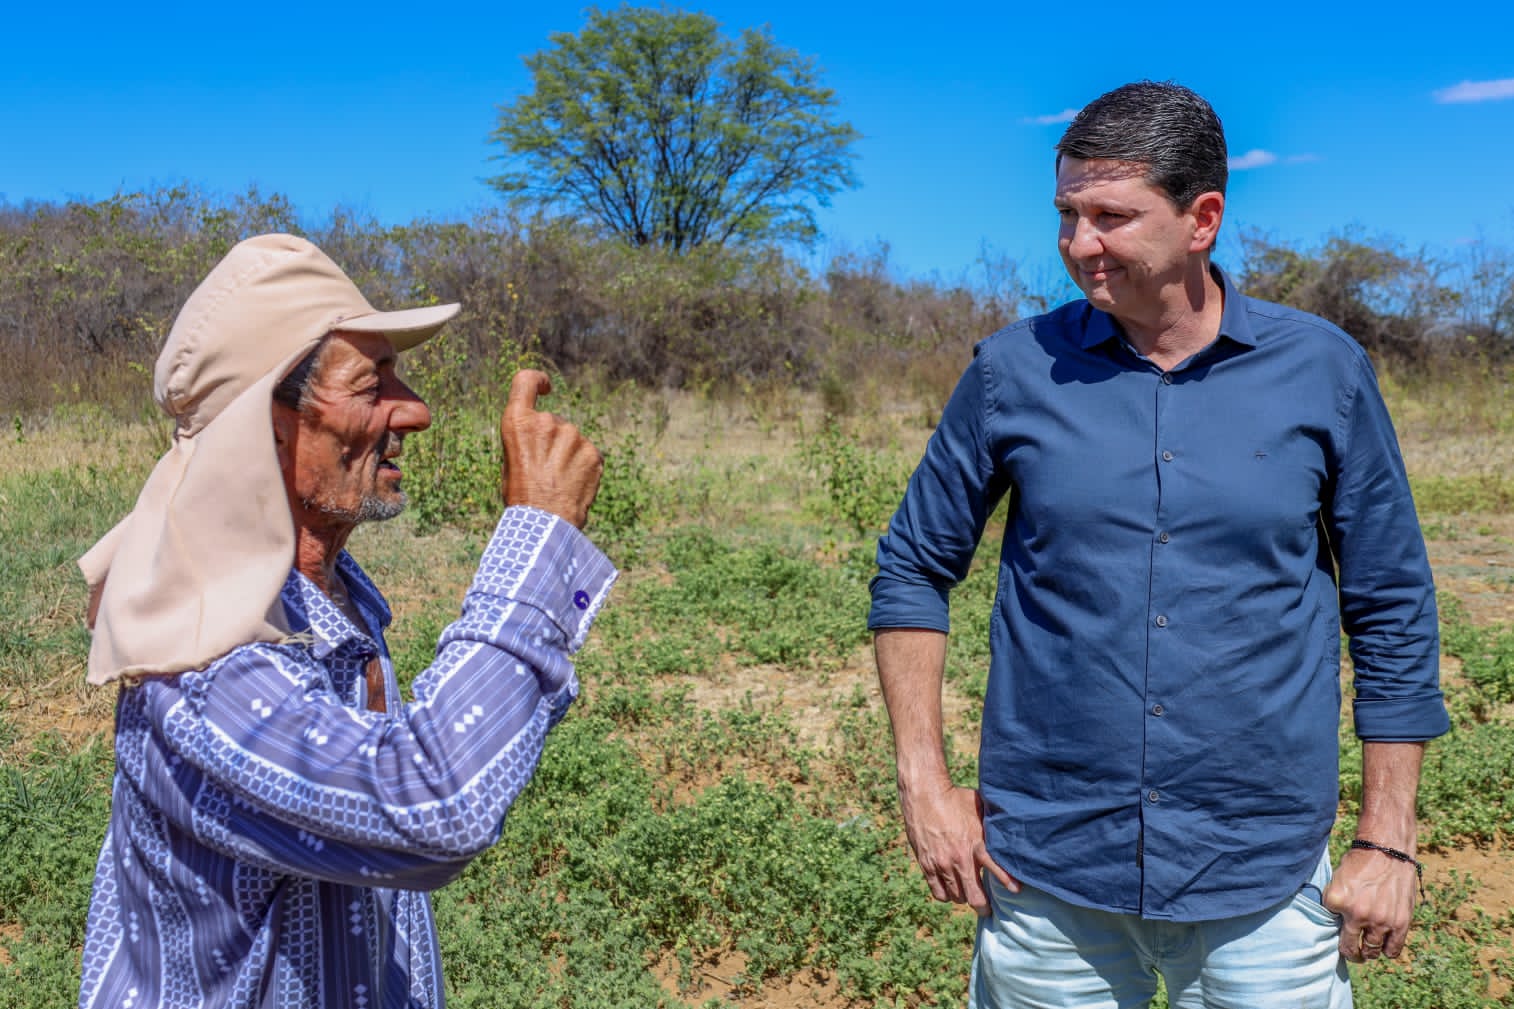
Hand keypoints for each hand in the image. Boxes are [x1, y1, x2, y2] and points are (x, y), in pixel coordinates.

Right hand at [499, 369, 602, 528]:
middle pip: (554, 422)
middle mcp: (547, 422)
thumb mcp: (511, 460)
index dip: (537, 381)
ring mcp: (573, 436)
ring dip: (568, 456)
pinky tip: (574, 486)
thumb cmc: (521, 497)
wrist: (544, 526)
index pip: (526, 381)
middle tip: (544, 471)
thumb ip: (527, 438)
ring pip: (573, 440)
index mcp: (518, 422)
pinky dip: (583, 468)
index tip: (546, 388)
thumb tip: (542, 433)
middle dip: (552, 441)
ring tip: (559, 483)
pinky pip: (589, 455)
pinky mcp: (594, 452)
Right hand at [899, 782, 1017, 915]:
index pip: (998, 870)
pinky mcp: (927, 865)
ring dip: (963, 897)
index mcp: (977, 844)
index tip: (1016, 890)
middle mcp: (960, 858)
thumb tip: (1012, 829)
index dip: (1008, 882)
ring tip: (967, 893)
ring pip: (957, 897)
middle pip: (975, 897)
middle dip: (983, 906)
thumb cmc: (956, 798)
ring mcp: (942, 864)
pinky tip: (950, 888)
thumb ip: (993, 825)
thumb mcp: (980, 808)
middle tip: (987, 908)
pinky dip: (946, 895)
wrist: (925, 795)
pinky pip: (938, 892)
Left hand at [1323, 846, 1417, 962]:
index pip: (1331, 930)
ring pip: (1372, 952)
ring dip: (1369, 953)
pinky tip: (1384, 946)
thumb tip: (1336, 922)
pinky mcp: (1400, 923)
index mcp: (1338, 901)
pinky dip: (1387, 951)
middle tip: (1352, 952)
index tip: (1338, 936)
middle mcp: (1358, 914)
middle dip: (1351, 953)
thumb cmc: (1359, 863)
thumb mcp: (1337, 881)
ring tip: (1367, 949)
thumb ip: (1335, 903)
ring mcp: (1380, 921)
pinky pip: (1393, 950)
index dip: (1335, 934)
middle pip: (1352, 949)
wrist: (1386, 851)